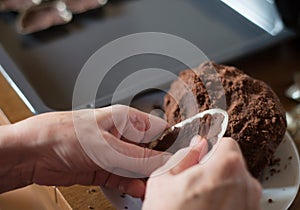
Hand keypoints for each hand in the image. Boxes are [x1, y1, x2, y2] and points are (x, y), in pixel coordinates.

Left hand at [0, 105, 169, 197]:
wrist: (33, 153)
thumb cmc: (63, 134)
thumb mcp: (107, 146)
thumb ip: (136, 158)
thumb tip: (162, 162)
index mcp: (125, 120)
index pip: (156, 130)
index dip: (169, 144)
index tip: (177, 159)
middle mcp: (120, 136)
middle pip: (147, 152)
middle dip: (156, 165)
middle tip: (164, 178)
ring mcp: (112, 153)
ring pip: (135, 167)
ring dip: (143, 179)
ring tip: (152, 188)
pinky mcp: (102, 169)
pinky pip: (122, 178)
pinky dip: (130, 186)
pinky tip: (136, 191)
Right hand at [143, 137, 261, 209]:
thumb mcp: (163, 179)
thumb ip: (183, 156)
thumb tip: (195, 146)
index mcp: (226, 167)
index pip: (227, 142)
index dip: (210, 149)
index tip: (201, 158)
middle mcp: (245, 185)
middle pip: (233, 163)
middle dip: (215, 168)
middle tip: (195, 182)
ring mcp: (249, 204)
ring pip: (236, 183)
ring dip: (220, 186)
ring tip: (199, 200)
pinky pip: (238, 200)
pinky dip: (225, 201)